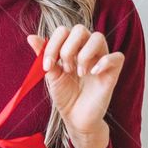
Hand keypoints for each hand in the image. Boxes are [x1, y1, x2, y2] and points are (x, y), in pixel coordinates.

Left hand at [27, 25, 124, 147]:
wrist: (75, 118)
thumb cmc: (65, 95)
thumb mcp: (51, 75)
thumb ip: (44, 56)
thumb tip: (31, 37)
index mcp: (71, 47)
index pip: (63, 31)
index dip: (53, 45)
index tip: (47, 66)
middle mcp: (87, 49)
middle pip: (80, 29)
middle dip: (68, 48)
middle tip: (66, 69)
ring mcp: (101, 59)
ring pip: (98, 37)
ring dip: (84, 54)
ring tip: (79, 73)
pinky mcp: (113, 72)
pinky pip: (117, 56)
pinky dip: (104, 62)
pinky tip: (92, 73)